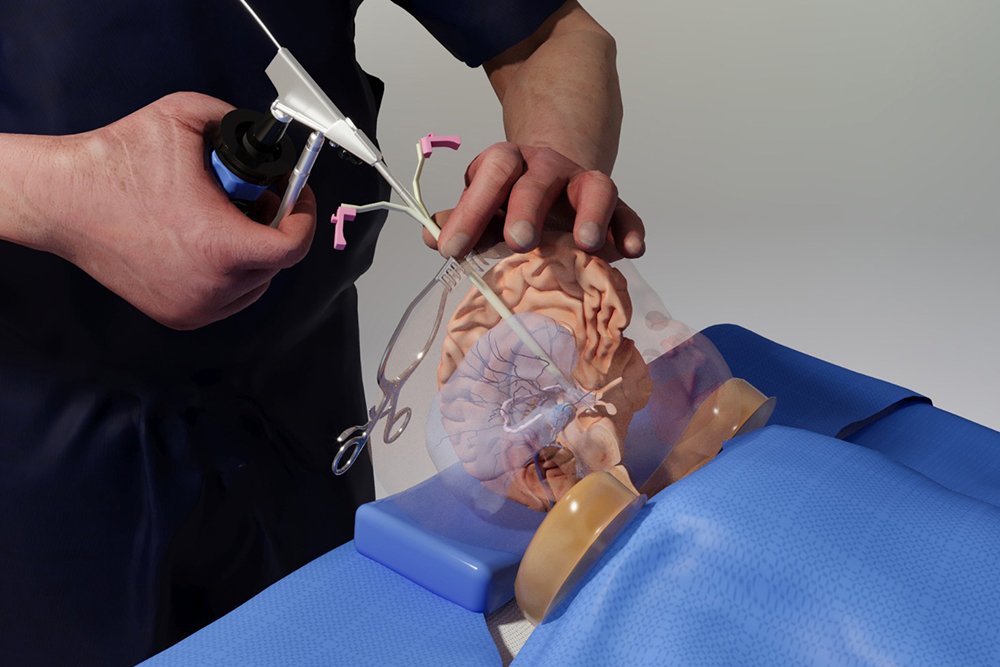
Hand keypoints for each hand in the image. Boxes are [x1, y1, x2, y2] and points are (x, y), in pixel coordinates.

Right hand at [45, 92, 315, 329]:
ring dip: (256, 254)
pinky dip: (231, 275)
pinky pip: (228, 300)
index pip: (294, 246)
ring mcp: (195, 307)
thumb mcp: (185, 115)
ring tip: (234, 220)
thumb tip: (269, 135)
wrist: (63, 200)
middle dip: (277, 227)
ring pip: (255, 285)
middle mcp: (213, 286)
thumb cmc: (117, 161)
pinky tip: (211, 243)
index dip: (303, 217)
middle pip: (276, 262)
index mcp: (221, 246)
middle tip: (263, 198)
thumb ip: (237, 118)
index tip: (296, 196)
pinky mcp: (178, 316)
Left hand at [424, 142, 643, 258]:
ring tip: (586, 243)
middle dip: (528, 208)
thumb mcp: (483, 206)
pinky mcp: (614, 208)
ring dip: (592, 214)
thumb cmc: (512, 200)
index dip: (470, 210)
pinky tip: (630, 251)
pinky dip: (630, 230)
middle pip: (539, 179)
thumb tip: (432, 237)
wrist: (555, 175)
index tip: (452, 248)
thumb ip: (461, 221)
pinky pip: (627, 213)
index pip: (491, 173)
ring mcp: (584, 186)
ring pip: (595, 187)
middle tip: (518, 241)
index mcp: (509, 164)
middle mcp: (548, 169)